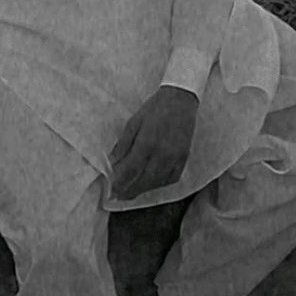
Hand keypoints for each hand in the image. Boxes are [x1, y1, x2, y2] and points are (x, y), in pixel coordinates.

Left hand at [109, 86, 198, 200]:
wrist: (180, 100)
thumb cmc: (154, 109)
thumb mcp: (133, 123)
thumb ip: (123, 145)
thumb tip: (113, 163)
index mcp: (147, 143)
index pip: (130, 171)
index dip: (119, 183)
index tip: (111, 190)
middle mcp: (162, 154)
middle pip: (143, 181)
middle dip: (129, 191)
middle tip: (118, 195)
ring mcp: (175, 158)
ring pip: (157, 183)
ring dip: (143, 190)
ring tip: (131, 191)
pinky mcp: (184, 159)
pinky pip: (171, 179)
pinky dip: (159, 184)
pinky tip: (150, 183)